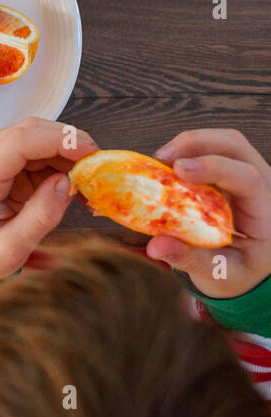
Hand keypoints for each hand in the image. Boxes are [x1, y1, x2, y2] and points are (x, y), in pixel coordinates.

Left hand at [0, 117, 98, 292]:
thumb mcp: (8, 251)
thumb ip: (39, 217)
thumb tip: (67, 183)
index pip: (19, 141)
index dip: (59, 140)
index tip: (92, 152)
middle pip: (27, 131)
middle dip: (67, 143)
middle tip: (98, 167)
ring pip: (31, 137)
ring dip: (63, 152)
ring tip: (87, 180)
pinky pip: (30, 151)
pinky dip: (55, 161)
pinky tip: (71, 181)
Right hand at [149, 130, 270, 297]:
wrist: (249, 272)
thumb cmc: (238, 274)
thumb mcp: (218, 274)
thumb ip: (189, 259)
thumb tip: (155, 247)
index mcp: (267, 212)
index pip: (248, 177)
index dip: (214, 167)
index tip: (179, 170)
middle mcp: (263, 187)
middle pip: (235, 145)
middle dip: (197, 142)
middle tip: (162, 158)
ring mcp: (248, 177)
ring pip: (225, 141)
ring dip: (190, 143)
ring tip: (159, 160)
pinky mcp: (231, 175)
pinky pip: (212, 149)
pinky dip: (187, 150)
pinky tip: (166, 167)